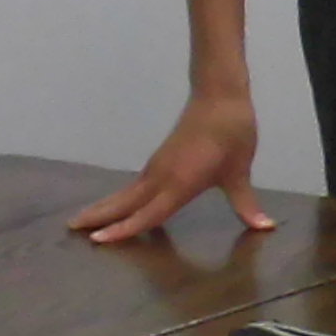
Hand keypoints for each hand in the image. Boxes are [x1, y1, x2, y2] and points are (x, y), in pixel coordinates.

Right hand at [72, 89, 266, 243]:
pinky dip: (122, 198)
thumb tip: (265, 227)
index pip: (148, 214)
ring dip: (106, 206)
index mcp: (180, 183)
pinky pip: (136, 185)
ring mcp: (158, 167)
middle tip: (70, 228)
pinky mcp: (160, 159)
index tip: (98, 240)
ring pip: (127, 193)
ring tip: (82, 220)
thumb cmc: (232, 133)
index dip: (124, 229)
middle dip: (99, 216)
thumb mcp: (239, 172)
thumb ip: (246, 203)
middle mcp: (162, 177)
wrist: (221, 95)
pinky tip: (120, 206)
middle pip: (125, 202)